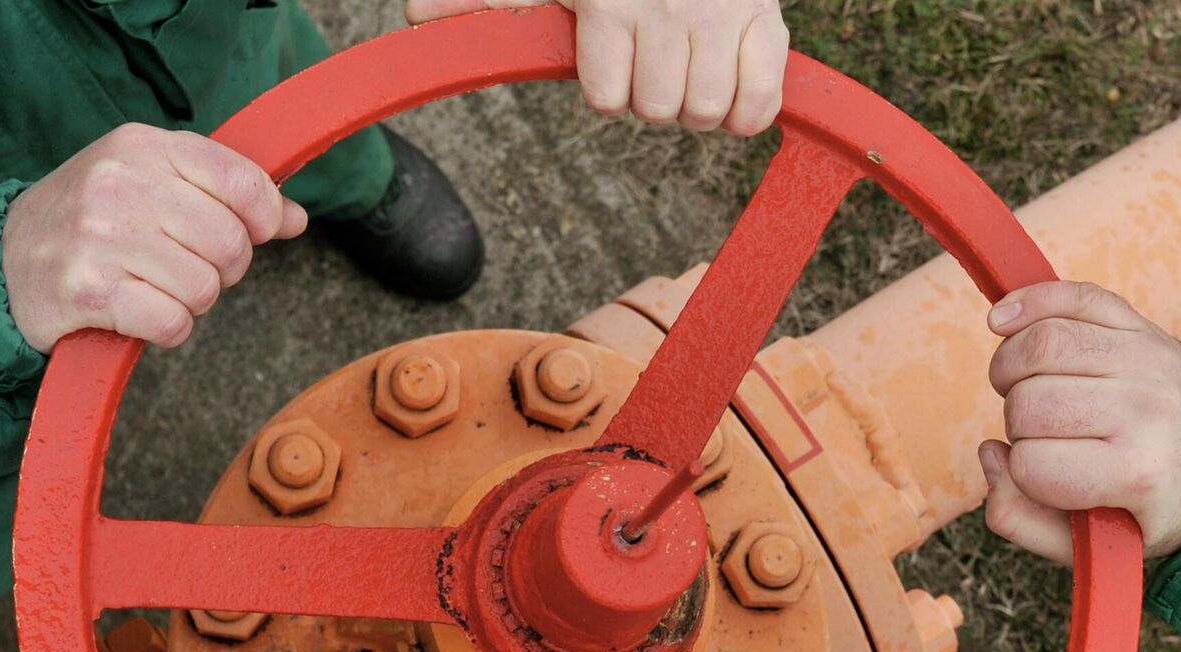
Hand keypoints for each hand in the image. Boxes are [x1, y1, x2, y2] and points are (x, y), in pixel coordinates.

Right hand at [1, 123, 306, 351]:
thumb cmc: (88, 223)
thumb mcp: (148, 184)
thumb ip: (222, 193)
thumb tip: (294, 218)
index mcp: (141, 147)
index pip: (241, 179)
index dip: (263, 216)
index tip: (253, 232)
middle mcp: (119, 184)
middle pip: (230, 243)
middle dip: (222, 268)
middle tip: (186, 269)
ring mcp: (99, 237)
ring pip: (205, 288)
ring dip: (191, 302)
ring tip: (152, 287)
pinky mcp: (87, 292)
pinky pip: (172, 324)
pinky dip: (166, 329)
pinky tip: (136, 313)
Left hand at [404, 0, 787, 133]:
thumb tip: (413, 14)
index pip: (609, 98)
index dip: (608, 85)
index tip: (614, 55)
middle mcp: (669, 9)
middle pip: (658, 111)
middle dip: (652, 94)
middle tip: (654, 58)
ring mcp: (723, 15)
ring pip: (705, 112)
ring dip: (696, 102)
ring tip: (690, 65)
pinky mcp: (766, 20)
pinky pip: (761, 101)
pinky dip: (748, 108)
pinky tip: (731, 87)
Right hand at [979, 281, 1180, 562]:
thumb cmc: (1154, 503)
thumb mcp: (1099, 543)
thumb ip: (1023, 520)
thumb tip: (991, 454)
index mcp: (1137, 472)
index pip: (1030, 464)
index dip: (1022, 474)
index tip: (1045, 478)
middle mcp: (1145, 409)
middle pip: (1028, 401)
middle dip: (1016, 423)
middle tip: (1037, 434)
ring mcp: (1146, 359)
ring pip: (1040, 344)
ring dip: (1009, 368)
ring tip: (1020, 387)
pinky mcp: (1142, 326)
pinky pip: (1073, 296)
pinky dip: (1028, 303)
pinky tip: (1003, 322)